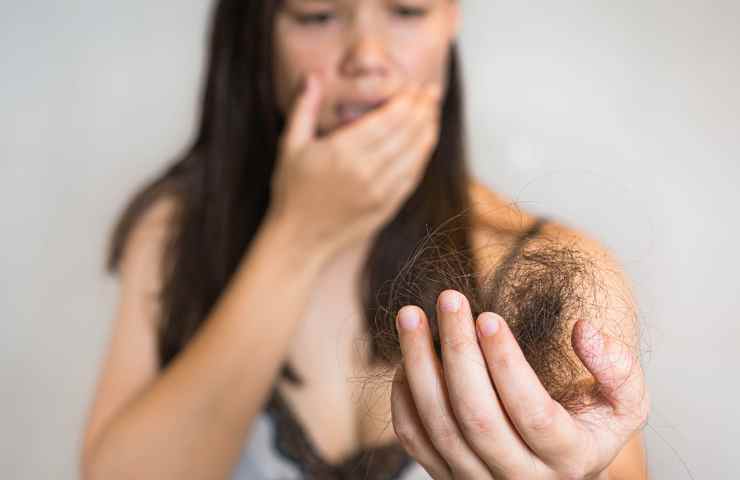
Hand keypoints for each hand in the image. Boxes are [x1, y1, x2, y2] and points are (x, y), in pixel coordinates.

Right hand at [268, 72, 441, 257]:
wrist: (300, 239)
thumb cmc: (292, 191)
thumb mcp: (290, 146)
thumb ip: (303, 109)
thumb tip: (312, 76)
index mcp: (342, 152)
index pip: (385, 120)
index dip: (405, 101)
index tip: (414, 85)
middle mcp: (365, 171)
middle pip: (405, 133)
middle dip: (422, 109)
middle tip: (432, 91)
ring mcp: (379, 191)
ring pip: (414, 154)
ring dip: (428, 130)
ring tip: (434, 111)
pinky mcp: (387, 207)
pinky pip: (412, 177)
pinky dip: (423, 157)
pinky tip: (426, 142)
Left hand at [390, 289, 649, 478]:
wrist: (555, 474)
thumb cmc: (587, 429)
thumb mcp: (623, 405)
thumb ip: (617, 369)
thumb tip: (584, 330)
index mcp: (568, 458)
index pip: (532, 412)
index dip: (507, 363)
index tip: (488, 316)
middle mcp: (520, 479)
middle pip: (477, 417)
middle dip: (458, 352)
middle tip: (449, 299)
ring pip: (438, 426)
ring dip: (419, 365)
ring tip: (411, 316)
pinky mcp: (446, 476)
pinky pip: (414, 439)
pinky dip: (404, 395)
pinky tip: (410, 356)